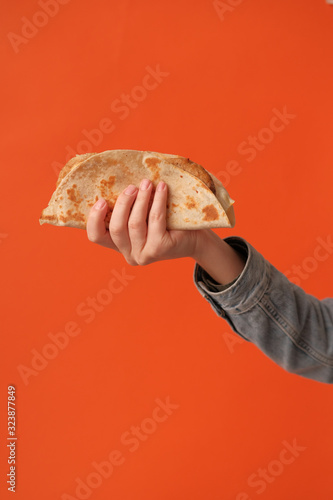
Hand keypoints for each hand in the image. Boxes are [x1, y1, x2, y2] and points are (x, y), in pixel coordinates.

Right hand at [86, 179, 204, 265]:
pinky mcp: (159, 249)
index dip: (94, 218)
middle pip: (116, 228)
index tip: (101, 200)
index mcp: (120, 246)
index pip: (97, 237)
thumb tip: (117, 181)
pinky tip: (162, 187)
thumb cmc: (167, 223)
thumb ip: (128, 209)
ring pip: (135, 223)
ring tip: (147, 183)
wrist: (195, 238)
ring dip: (141, 199)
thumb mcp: (143, 216)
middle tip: (132, 187)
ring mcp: (144, 255)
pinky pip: (155, 220)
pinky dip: (157, 200)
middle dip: (123, 203)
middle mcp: (130, 255)